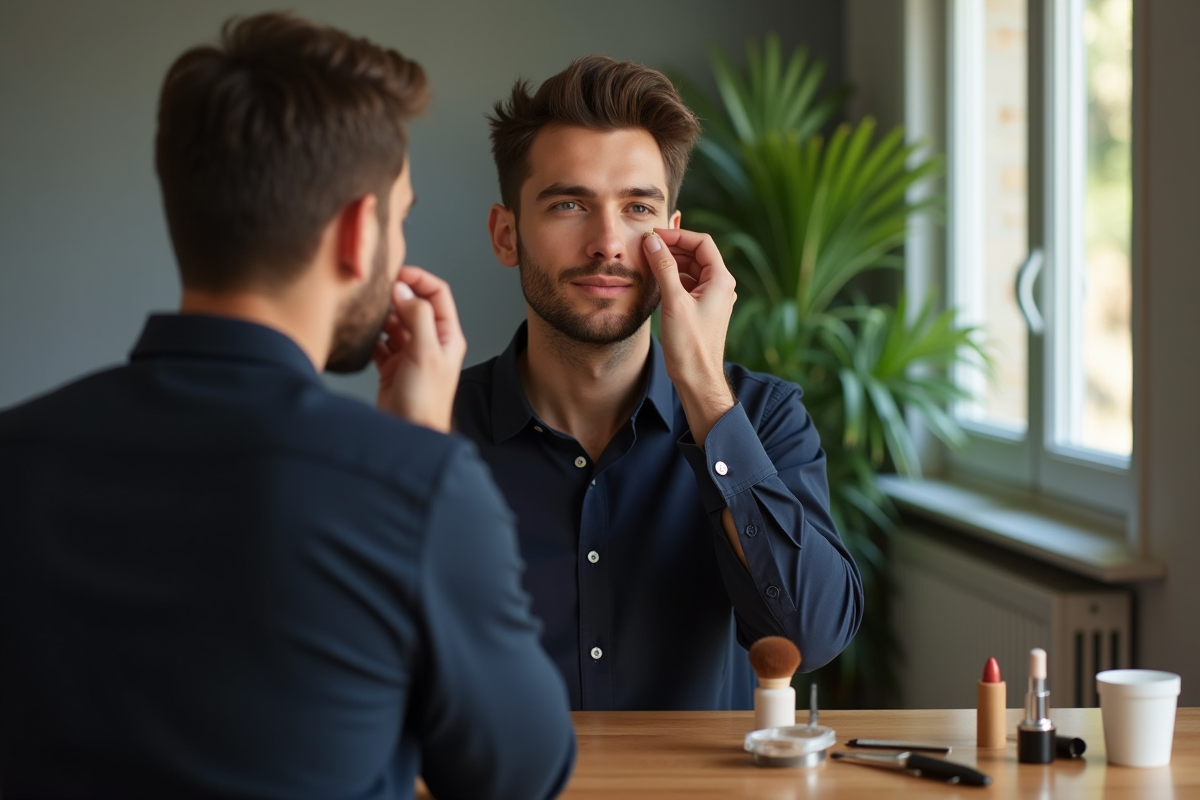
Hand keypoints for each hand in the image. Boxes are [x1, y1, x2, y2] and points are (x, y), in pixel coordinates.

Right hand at [373, 266, 466, 432]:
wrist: (410, 433)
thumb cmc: (424, 401)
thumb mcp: (425, 353)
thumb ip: (417, 318)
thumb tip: (404, 289)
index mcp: (447, 335)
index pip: (437, 293)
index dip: (418, 278)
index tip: (396, 273)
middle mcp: (430, 341)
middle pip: (413, 305)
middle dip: (395, 295)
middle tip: (376, 291)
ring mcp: (410, 353)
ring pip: (394, 322)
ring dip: (381, 315)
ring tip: (366, 310)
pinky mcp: (392, 366)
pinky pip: (380, 342)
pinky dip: (370, 336)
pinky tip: (361, 333)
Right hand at [643, 228, 736, 445]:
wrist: (697, 378)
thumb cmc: (690, 344)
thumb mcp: (674, 301)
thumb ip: (663, 267)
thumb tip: (653, 242)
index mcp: (721, 280)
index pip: (701, 243)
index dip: (677, 235)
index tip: (654, 236)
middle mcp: (720, 286)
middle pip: (696, 254)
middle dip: (672, 248)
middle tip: (647, 247)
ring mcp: (712, 298)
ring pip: (691, 269)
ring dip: (671, 263)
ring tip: (648, 262)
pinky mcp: (702, 309)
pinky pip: (688, 285)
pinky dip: (672, 278)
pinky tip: (656, 281)